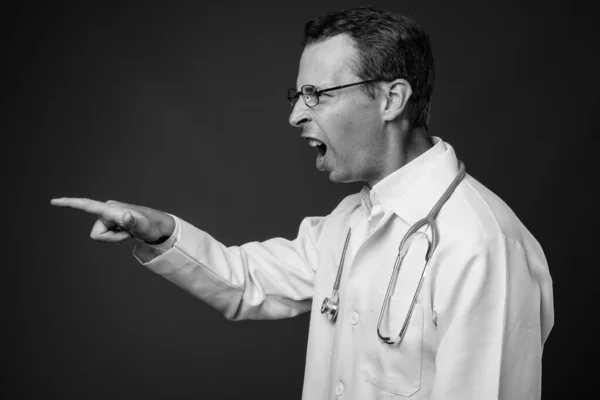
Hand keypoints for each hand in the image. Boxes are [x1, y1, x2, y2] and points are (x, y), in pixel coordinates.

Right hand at [50, 198, 175, 242]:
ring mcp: (109, 215)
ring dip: (115, 238)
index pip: (88, 205)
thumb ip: (134, 223)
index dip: (70, 204)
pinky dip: (116, 237)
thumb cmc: (152, 226)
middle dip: (111, 239)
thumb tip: (124, 215)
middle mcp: (108, 210)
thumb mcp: (145, 228)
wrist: (158, 226)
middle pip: (96, 234)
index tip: (53, 201)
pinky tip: (127, 232)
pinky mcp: (111, 220)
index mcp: (112, 209)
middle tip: (129, 234)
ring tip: (129, 232)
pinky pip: (106, 236)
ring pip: (101, 236)